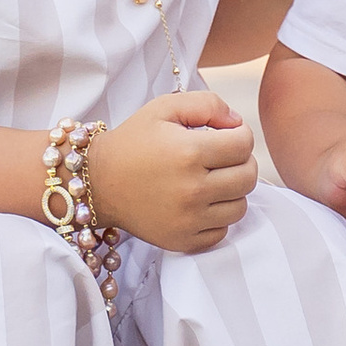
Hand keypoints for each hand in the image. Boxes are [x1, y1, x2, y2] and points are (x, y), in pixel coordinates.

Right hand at [85, 92, 256, 253]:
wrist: (97, 183)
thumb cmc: (133, 142)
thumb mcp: (164, 107)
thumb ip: (207, 104)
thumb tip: (237, 122)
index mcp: (189, 152)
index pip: (244, 144)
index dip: (239, 134)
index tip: (224, 134)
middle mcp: (192, 189)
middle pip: (248, 176)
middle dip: (240, 161)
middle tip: (221, 156)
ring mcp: (188, 220)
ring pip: (241, 206)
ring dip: (232, 190)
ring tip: (211, 179)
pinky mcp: (183, 241)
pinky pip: (223, 230)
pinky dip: (217, 216)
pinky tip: (200, 202)